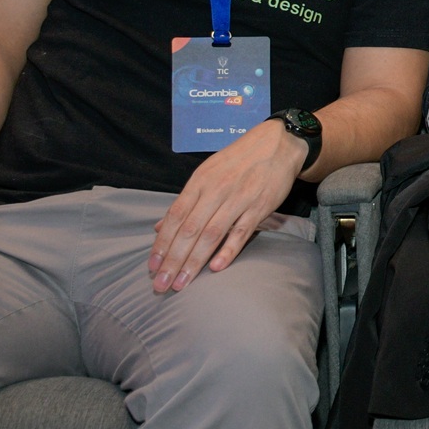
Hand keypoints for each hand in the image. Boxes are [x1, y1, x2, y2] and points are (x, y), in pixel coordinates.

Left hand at [148, 120, 305, 291]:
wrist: (277, 144)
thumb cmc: (238, 160)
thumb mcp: (206, 173)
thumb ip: (184, 202)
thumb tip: (159, 227)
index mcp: (200, 182)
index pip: (175, 217)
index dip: (162, 243)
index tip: (152, 267)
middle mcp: (216, 190)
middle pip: (190, 230)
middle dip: (173, 260)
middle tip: (161, 285)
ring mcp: (239, 199)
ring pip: (212, 234)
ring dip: (194, 261)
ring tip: (181, 283)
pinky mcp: (260, 207)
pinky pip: (242, 232)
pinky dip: (228, 250)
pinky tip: (215, 268)